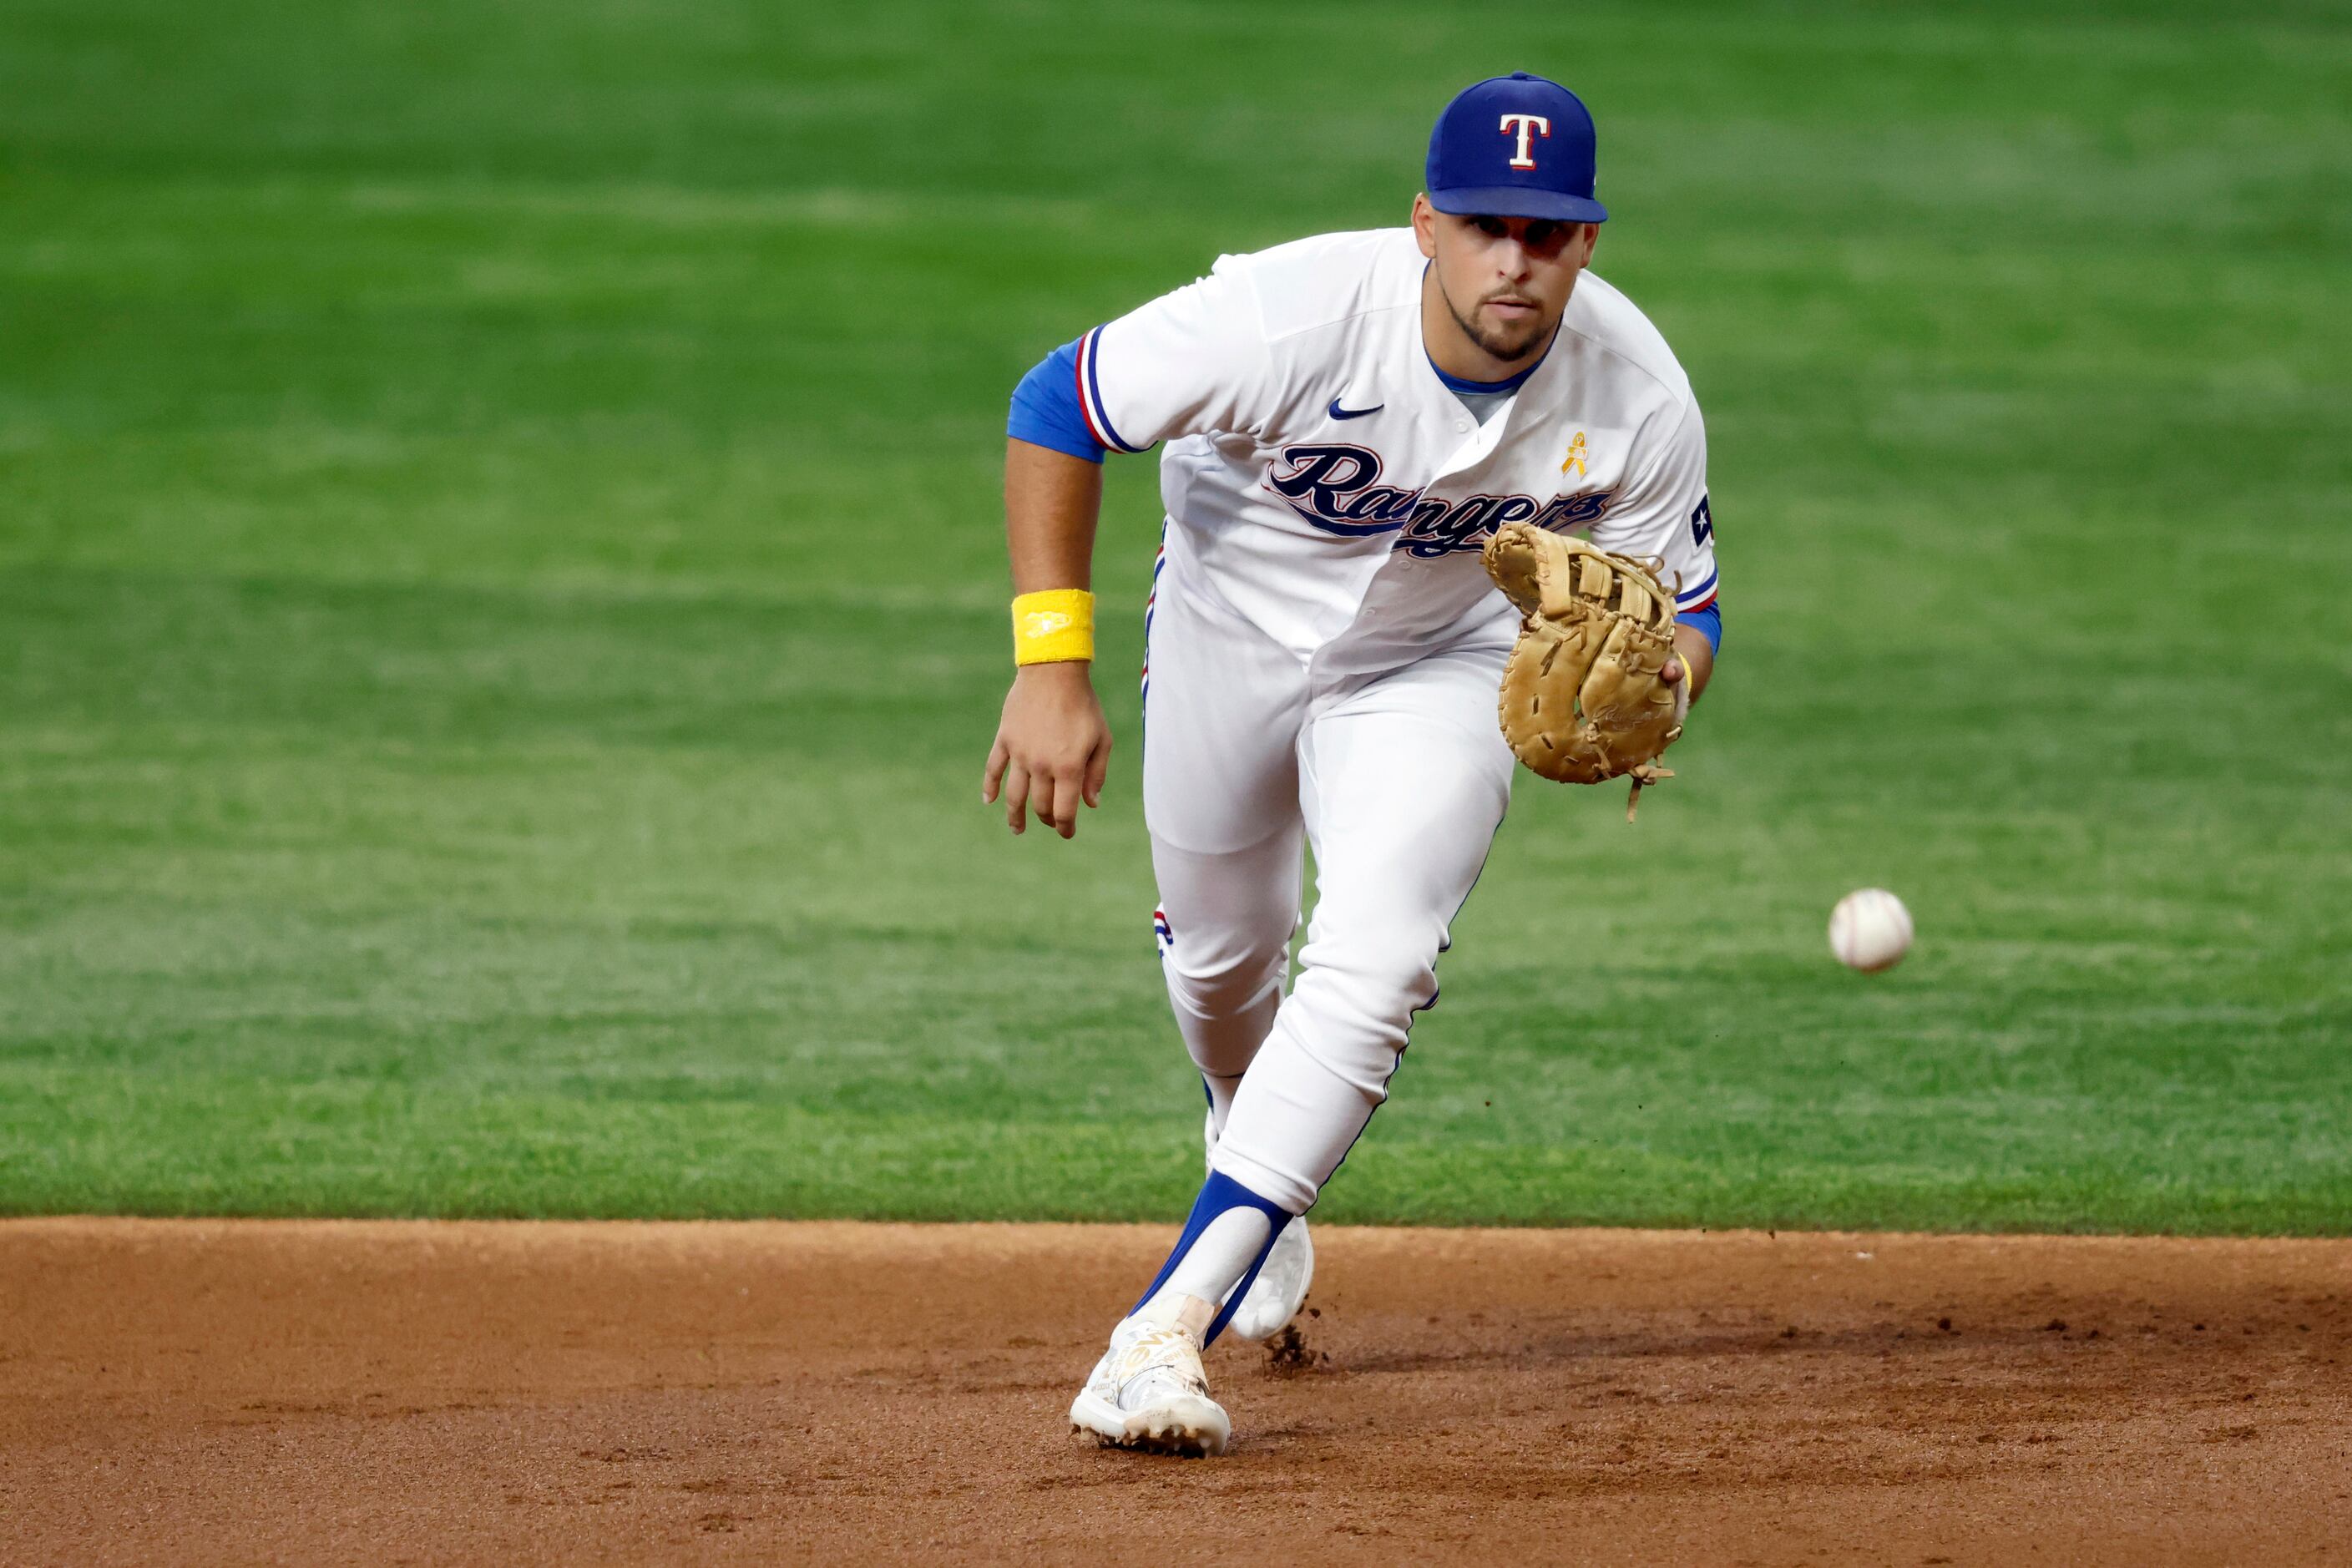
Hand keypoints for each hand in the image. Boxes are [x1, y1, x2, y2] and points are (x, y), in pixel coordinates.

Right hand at [982, 662, 1111, 838]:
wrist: (1054, 672)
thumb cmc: (1084, 705)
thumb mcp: (1102, 739)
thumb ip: (1097, 774)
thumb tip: (1091, 804)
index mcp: (1069, 767)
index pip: (1064, 810)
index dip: (1066, 827)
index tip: (1068, 832)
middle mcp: (1042, 765)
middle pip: (1040, 805)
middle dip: (1047, 818)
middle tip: (1051, 821)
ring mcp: (1020, 753)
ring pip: (1015, 795)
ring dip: (1015, 816)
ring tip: (1017, 829)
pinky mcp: (1005, 739)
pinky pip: (993, 769)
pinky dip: (989, 787)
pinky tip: (989, 800)